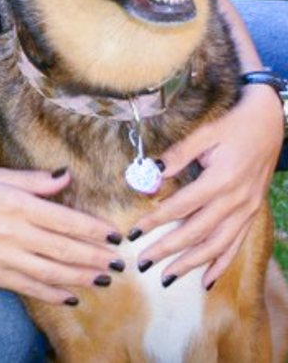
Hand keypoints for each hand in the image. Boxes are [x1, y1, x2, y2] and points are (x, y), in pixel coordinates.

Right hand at [0, 167, 123, 304]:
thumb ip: (34, 180)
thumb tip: (65, 175)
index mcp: (16, 204)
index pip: (64, 219)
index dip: (93, 229)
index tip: (114, 235)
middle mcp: (12, 232)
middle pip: (63, 248)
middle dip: (95, 257)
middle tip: (120, 262)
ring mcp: (4, 257)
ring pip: (52, 271)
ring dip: (82, 276)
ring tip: (105, 278)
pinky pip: (31, 287)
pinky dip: (54, 293)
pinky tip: (73, 295)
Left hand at [135, 83, 283, 287]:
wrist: (269, 122)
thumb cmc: (233, 124)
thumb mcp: (204, 133)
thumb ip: (179, 154)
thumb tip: (152, 172)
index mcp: (221, 180)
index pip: (181, 207)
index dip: (156, 221)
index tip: (134, 232)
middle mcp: (236, 200)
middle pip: (197, 232)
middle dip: (168, 250)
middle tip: (144, 262)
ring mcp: (247, 210)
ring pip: (217, 246)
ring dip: (191, 264)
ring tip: (168, 277)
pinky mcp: (252, 213)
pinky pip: (237, 245)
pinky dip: (221, 264)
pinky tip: (206, 280)